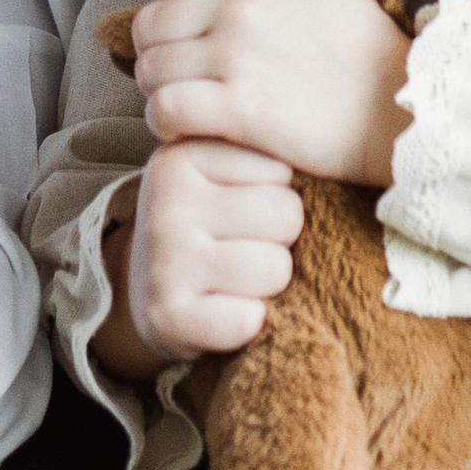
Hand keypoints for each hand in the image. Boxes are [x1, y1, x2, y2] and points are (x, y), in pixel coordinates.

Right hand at [107, 141, 303, 371]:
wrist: (151, 293)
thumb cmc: (208, 224)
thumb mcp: (222, 172)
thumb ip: (262, 147)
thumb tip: (319, 148)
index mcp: (181, 155)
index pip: (282, 170)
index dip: (277, 195)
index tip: (244, 206)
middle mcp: (166, 202)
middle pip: (286, 214)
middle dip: (281, 237)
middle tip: (248, 245)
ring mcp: (164, 260)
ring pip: (275, 268)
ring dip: (270, 283)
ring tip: (240, 278)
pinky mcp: (167, 317)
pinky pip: (247, 321)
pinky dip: (250, 323)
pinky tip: (227, 312)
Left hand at [116, 0, 411, 186]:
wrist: (408, 105)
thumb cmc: (368, 56)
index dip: (166, 6)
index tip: (182, 36)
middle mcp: (242, 4)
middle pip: (152, 23)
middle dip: (155, 55)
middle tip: (176, 82)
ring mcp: (239, 53)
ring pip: (151, 67)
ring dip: (157, 92)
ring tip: (182, 110)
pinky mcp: (241, 106)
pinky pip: (165, 108)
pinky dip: (164, 123)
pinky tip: (184, 133)